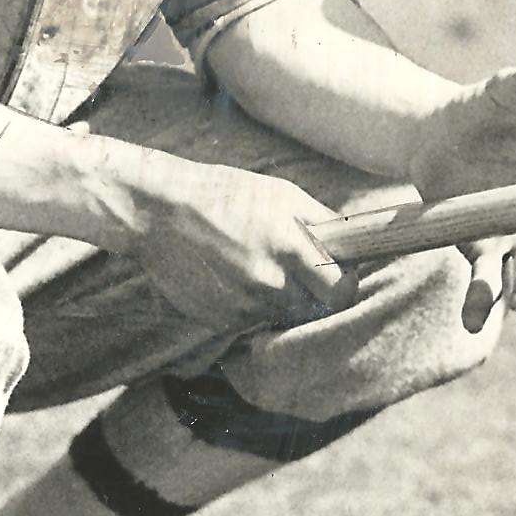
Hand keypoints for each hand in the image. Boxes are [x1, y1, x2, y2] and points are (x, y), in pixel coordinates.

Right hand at [108, 152, 357, 330]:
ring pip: (281, 315)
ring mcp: (241, 307)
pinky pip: (250, 321)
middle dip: (313, 293)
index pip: (340, 291)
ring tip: (256, 265)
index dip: (344, 286)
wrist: (159, 211)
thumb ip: (322, 223)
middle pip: (313, 309)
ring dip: (279, 298)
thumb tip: (355, 243)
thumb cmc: (226, 195)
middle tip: (298, 271)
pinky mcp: (219, 320)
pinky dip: (248, 305)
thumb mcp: (281, 194)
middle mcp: (267, 284)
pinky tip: (231, 276)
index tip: (339, 277)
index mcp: (288, 248)